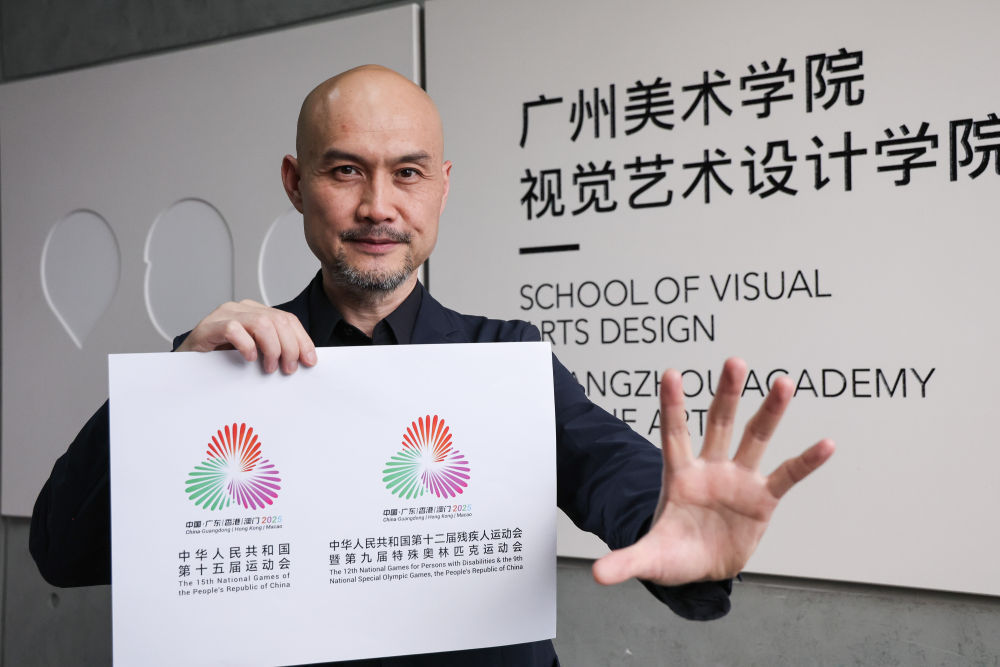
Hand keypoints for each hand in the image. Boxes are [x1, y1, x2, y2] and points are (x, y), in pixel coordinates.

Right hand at [175, 299, 316, 373]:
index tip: (310, 360)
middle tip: (288, 368)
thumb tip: (302, 360)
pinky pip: (234, 329)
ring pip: (262, 323)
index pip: (287, 319)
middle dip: (290, 347)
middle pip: (278, 321)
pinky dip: (246, 345)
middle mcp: (242, 309)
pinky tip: (249, 358)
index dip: (302, 340)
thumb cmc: (220, 359)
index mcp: (255, 312)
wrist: (186, 364)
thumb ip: (274, 349)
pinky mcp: (209, 326)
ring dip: (272, 348)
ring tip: (269, 367)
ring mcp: (224, 314)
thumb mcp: (254, 352)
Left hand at [592, 357, 833, 586]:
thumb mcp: (649, 559)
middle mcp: (710, 469)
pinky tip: (825, 444)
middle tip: (734, 362)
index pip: (673, 434)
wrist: (702, 570)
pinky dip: (806, 461)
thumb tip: (596, 574)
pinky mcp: (763, 498)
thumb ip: (626, 562)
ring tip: (783, 382)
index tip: (671, 373)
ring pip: (754, 438)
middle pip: (718, 423)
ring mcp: (738, 479)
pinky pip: (787, 476)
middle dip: (726, 394)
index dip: (672, 406)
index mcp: (679, 476)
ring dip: (769, 411)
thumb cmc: (673, 554)